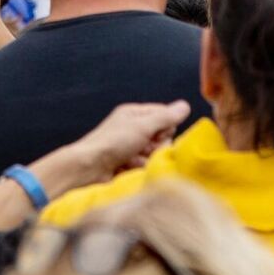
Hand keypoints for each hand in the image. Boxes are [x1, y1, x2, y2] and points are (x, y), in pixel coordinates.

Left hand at [71, 101, 190, 182]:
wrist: (89, 168)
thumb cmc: (112, 142)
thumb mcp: (142, 126)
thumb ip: (165, 117)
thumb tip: (185, 106)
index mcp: (135, 114)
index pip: (165, 115)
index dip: (166, 126)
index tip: (158, 133)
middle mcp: (134, 129)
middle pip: (162, 136)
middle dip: (156, 145)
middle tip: (143, 147)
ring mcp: (131, 147)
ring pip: (155, 153)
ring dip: (147, 158)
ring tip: (132, 160)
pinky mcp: (128, 164)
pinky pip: (145, 165)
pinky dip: (139, 168)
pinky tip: (129, 168)